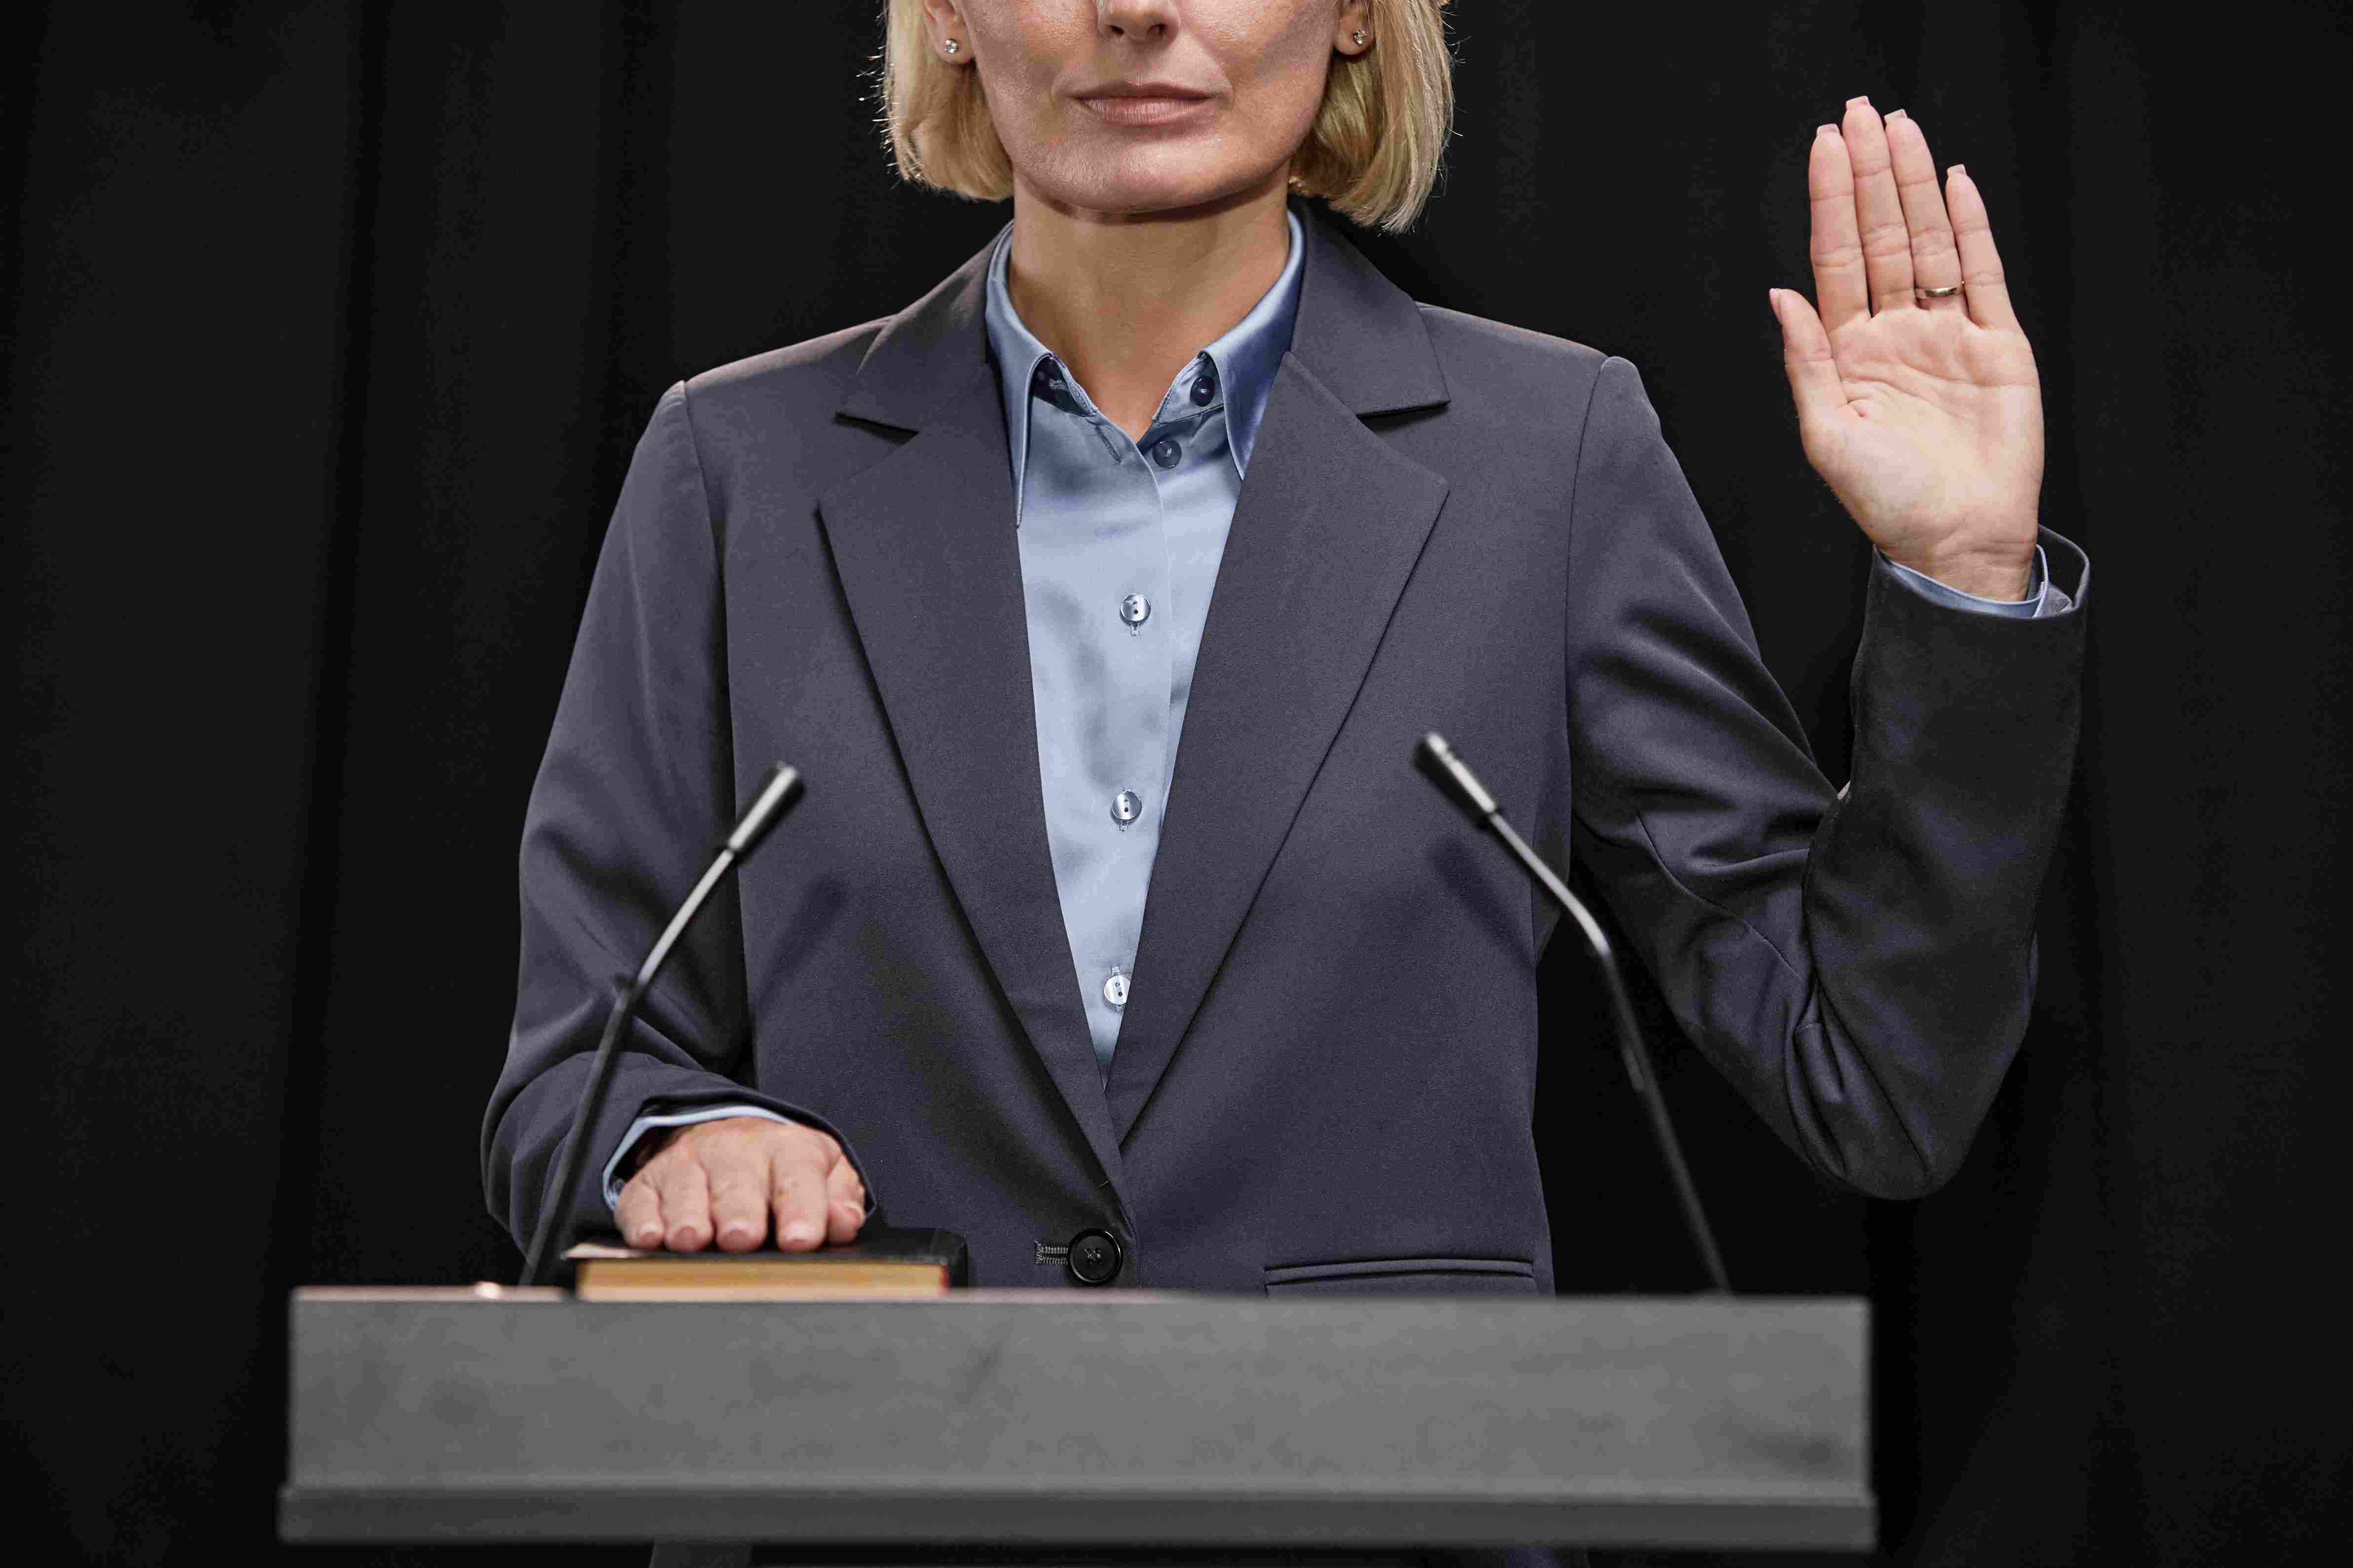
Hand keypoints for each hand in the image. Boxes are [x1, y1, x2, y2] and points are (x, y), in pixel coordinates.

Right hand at [615, 1116, 866, 1252]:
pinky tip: (650, 1237)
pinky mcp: (649, 1184)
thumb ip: (838, 1198)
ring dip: (689, 1215)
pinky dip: (644, 1219)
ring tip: (692, 1239)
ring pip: (686, 1190)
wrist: (720, 1132)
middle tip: (743, 1236)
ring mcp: (687, 1165)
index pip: (797, 1177)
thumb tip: (846, 1223)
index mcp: (786, 1149)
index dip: (801, 1208)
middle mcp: (734, 1151)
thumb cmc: (778, 1166)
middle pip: (738, 1182)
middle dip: (740, 1210)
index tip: (801, 1238)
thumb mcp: (820, 1170)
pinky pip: (641, 1200)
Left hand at [1771, 96, 2044, 600]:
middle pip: (1882, 237)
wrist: (1956, 541)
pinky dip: (1972, 227)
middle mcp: (1897, 333)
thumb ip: (1806, 363)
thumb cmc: (1887, 502)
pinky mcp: (1997, 344)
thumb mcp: (1828, 437)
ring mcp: (1948, 333)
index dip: (1830, 203)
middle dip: (1870, 176)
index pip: (1836, 260)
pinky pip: (1984, 274)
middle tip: (1861, 114)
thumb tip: (1779, 294)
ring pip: (1930, 243)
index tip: (1824, 148)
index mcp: (1850, 352)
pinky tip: (1956, 185)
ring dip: (1915, 186)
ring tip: (1902, 129)